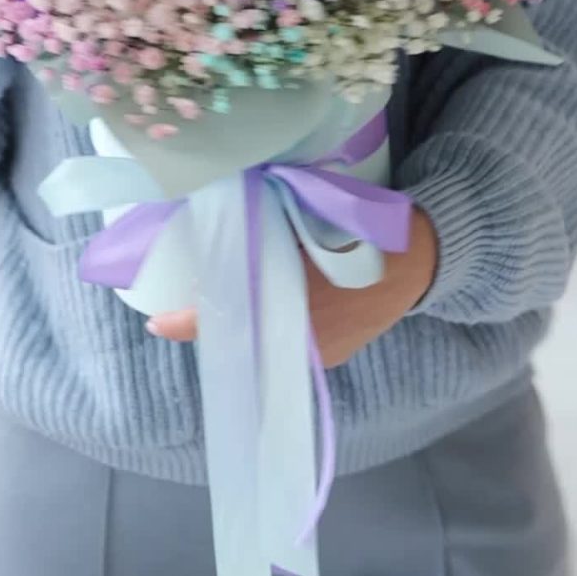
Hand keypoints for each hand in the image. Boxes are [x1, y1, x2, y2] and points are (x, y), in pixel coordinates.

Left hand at [146, 207, 438, 369]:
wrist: (417, 257)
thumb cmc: (357, 232)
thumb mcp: (301, 221)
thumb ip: (260, 230)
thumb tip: (219, 225)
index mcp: (289, 312)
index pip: (224, 325)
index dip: (187, 323)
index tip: (159, 322)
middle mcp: (298, 344)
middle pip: (238, 340)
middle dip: (212, 324)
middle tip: (185, 304)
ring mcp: (316, 354)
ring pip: (261, 345)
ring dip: (241, 326)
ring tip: (219, 303)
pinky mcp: (329, 354)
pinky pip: (285, 345)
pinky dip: (269, 328)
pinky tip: (263, 306)